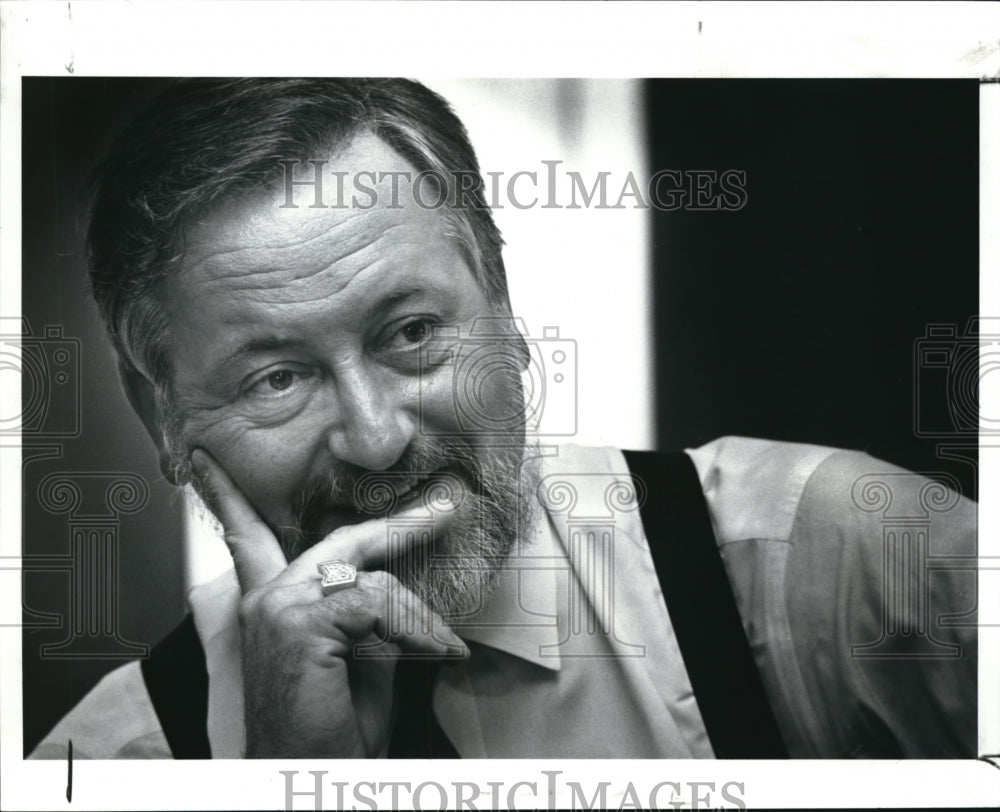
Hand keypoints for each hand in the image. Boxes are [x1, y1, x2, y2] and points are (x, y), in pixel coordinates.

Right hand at [190, 448, 467, 757]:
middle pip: (340, 541)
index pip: (249, 536)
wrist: (305, 780)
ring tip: (443, 643)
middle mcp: (266, 598)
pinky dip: (414, 628)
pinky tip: (434, 652)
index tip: (206, 460)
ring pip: (368, 574)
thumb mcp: (355, 662)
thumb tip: (395, 585)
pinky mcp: (299, 621)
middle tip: (444, 510)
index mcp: (269, 605)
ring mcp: (279, 607)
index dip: (230, 496)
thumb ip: (364, 617)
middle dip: (399, 526)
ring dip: (416, 610)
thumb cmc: (330, 733)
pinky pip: (377, 603)